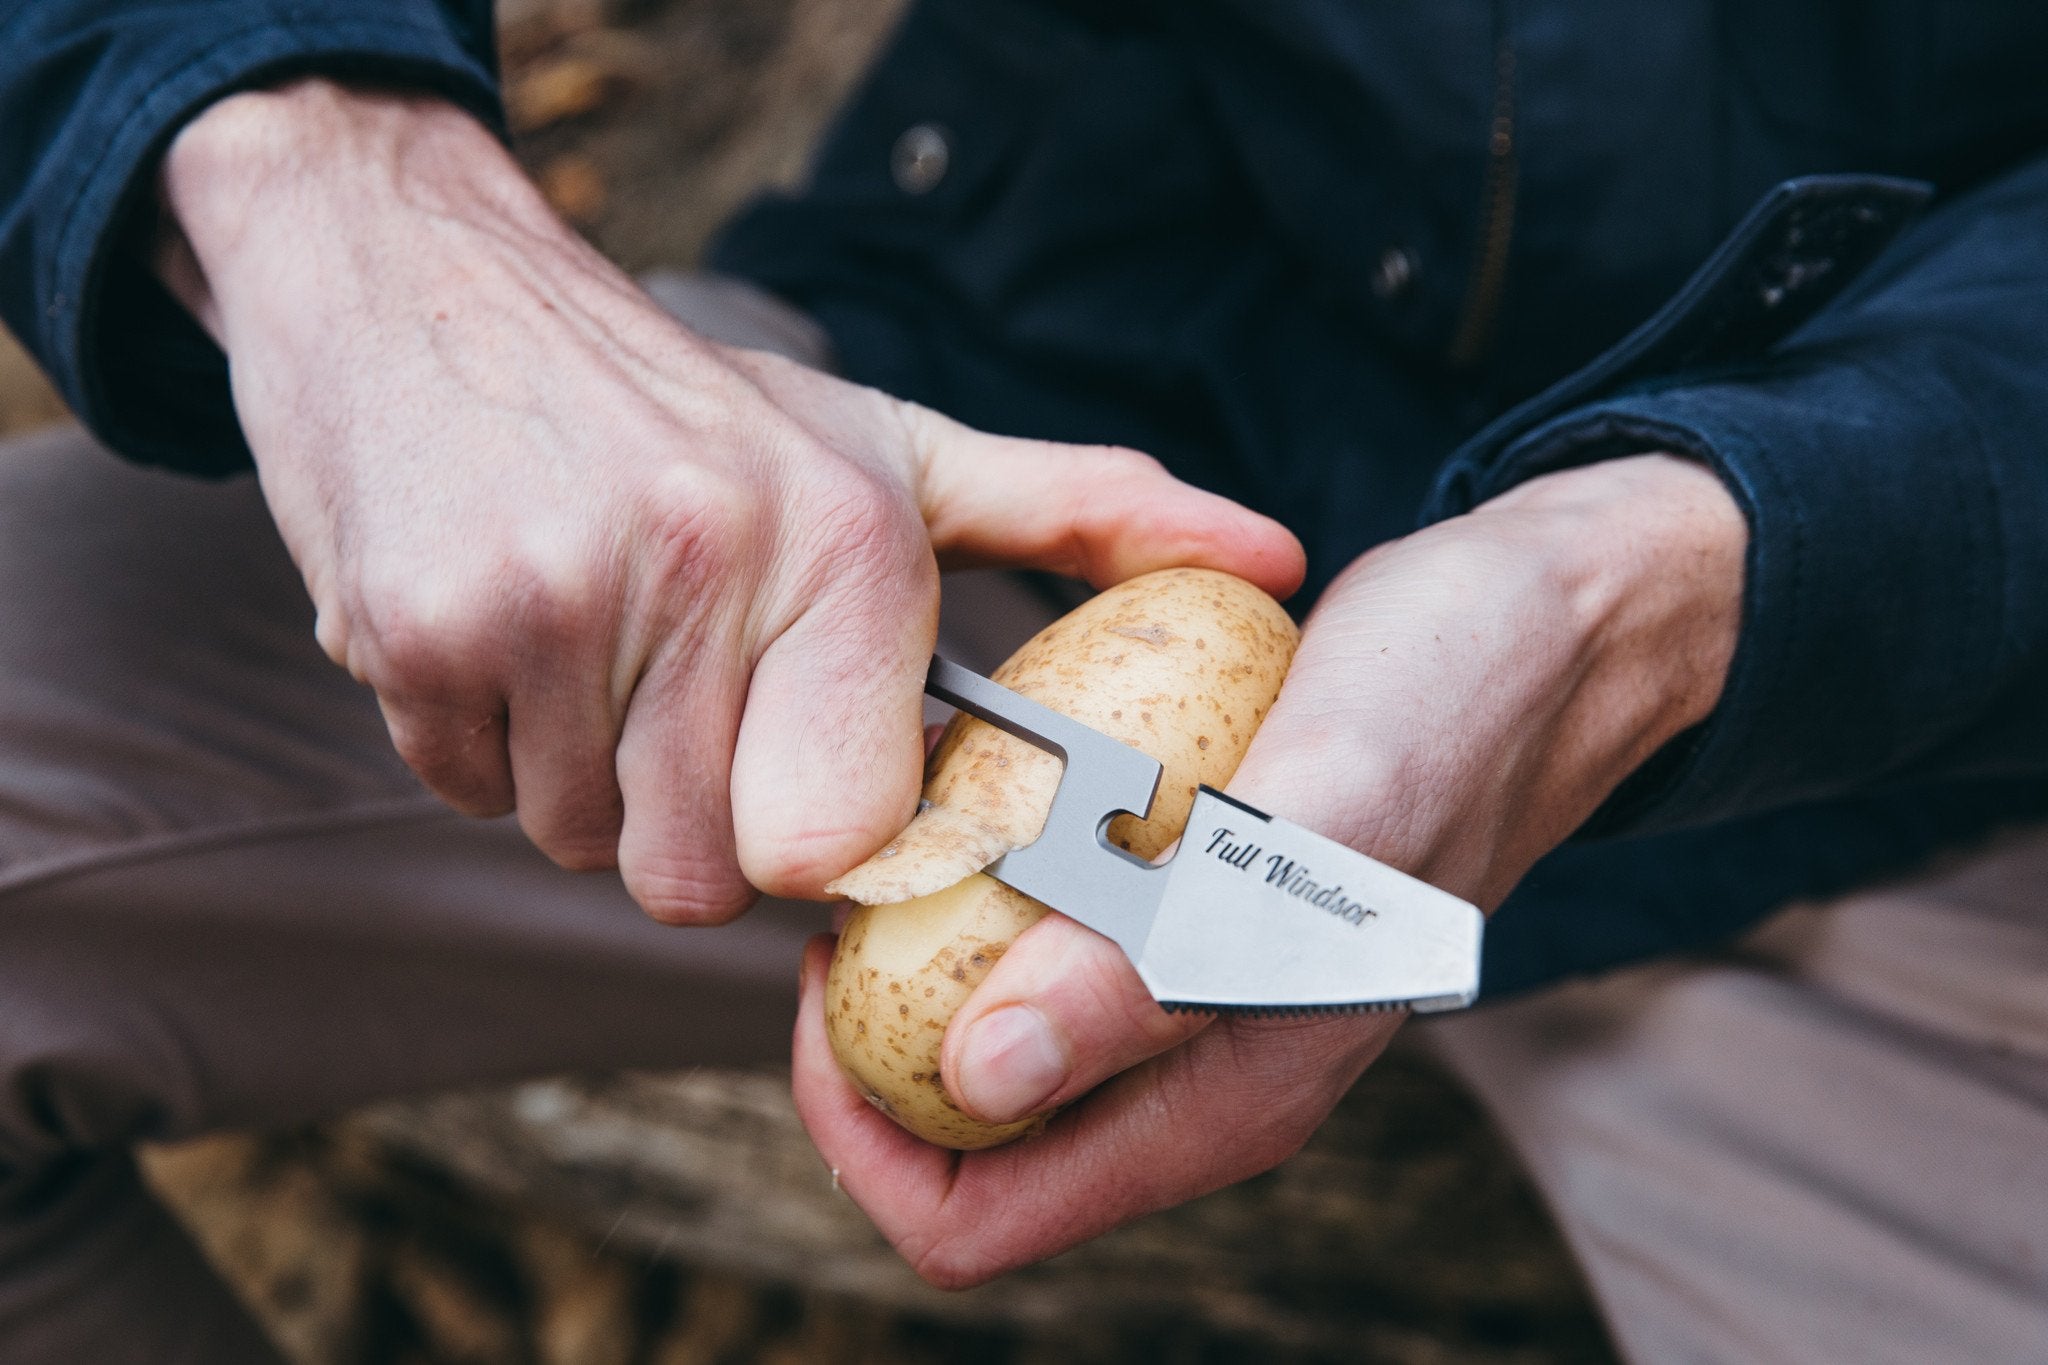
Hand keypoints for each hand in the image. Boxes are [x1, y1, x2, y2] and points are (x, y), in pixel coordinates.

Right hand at [157, 81, 1304, 918]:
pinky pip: (466, 791)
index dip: (820, 841)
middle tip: (678, 696)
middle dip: (689, 818)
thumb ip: (1080, 514)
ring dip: (582, 777)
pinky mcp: (414, 625)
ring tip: (591, 638)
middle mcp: (707, 567)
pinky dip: (479, 740)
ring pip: (578, 841)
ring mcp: (550, 598)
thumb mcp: (890, 445)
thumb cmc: (685, 404)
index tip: (800, 778)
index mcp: (846, 542)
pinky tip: (501, 622)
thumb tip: (1270, 556)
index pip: (845, 840)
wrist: (424, 278)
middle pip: (699, 875)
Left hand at [792, 453, 1746, 1283]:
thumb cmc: (1454, 708)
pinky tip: (980, 775)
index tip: (832, 975)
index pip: (971, 1217)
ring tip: (913, 822)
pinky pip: (1039, 932)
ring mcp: (1187, 993)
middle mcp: (1195, 1070)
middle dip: (873, 1033)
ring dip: (924, 946)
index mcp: (1226, 1097)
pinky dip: (985, 872)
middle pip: (960, 1137)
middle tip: (854, 885)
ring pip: (989, 1028)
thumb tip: (982, 1078)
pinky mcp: (1184, 909)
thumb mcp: (1311, 823)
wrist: (1540, 622)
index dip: (862, 1128)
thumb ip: (1159, 965)